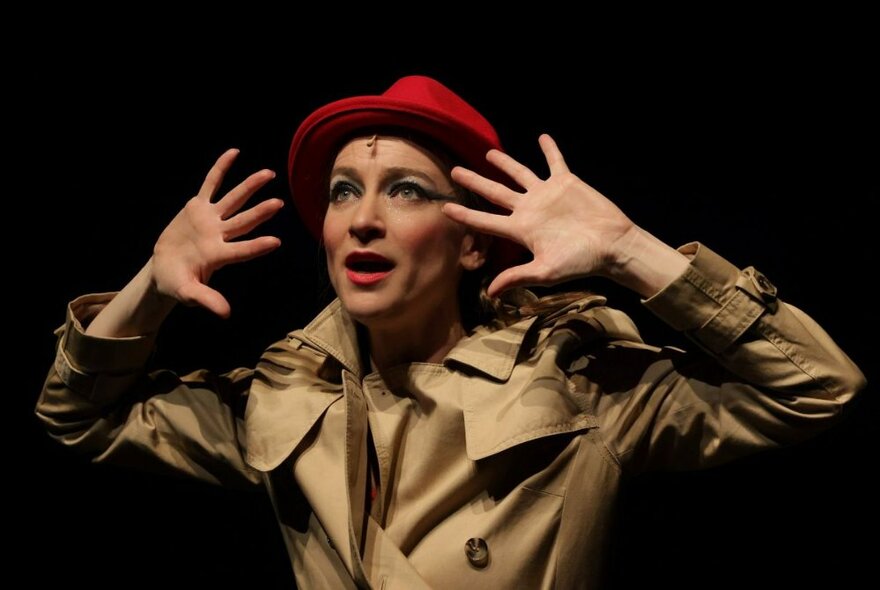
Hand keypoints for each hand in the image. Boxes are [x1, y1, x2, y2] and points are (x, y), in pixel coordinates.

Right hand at [151, 149, 283, 317]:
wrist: (163, 270)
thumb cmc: (177, 283)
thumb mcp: (188, 293)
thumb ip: (207, 300)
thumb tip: (226, 314)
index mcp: (218, 256)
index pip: (241, 250)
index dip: (256, 247)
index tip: (276, 243)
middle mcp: (219, 235)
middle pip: (244, 221)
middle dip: (261, 212)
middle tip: (280, 203)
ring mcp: (211, 220)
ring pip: (234, 199)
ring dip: (250, 186)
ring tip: (269, 174)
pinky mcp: (198, 208)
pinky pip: (211, 184)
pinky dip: (220, 169)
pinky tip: (234, 153)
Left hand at [443, 134, 636, 296]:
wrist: (612, 245)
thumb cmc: (580, 261)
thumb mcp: (546, 271)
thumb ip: (518, 276)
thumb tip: (490, 292)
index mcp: (521, 230)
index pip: (485, 221)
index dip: (465, 215)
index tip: (445, 208)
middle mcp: (529, 210)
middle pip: (494, 192)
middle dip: (474, 182)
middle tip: (454, 171)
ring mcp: (546, 195)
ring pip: (519, 173)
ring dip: (504, 162)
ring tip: (489, 153)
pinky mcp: (566, 183)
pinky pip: (554, 162)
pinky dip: (549, 149)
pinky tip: (542, 138)